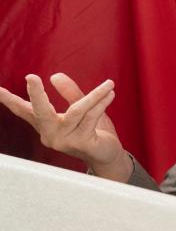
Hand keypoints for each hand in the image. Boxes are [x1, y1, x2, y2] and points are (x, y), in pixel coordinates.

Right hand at [0, 74, 131, 180]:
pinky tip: (110, 93)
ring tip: (109, 83)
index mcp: (47, 125)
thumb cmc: (93, 131)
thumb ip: (70, 94)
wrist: (107, 155)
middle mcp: (51, 134)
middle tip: (31, 77)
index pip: (25, 111)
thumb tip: (54, 76)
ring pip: (76, 111)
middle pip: (40, 112)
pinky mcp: (81, 144)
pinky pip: (92, 117)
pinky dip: (102, 103)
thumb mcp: (81, 109)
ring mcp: (65, 141)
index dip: (10, 101)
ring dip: (94, 96)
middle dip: (36, 94)